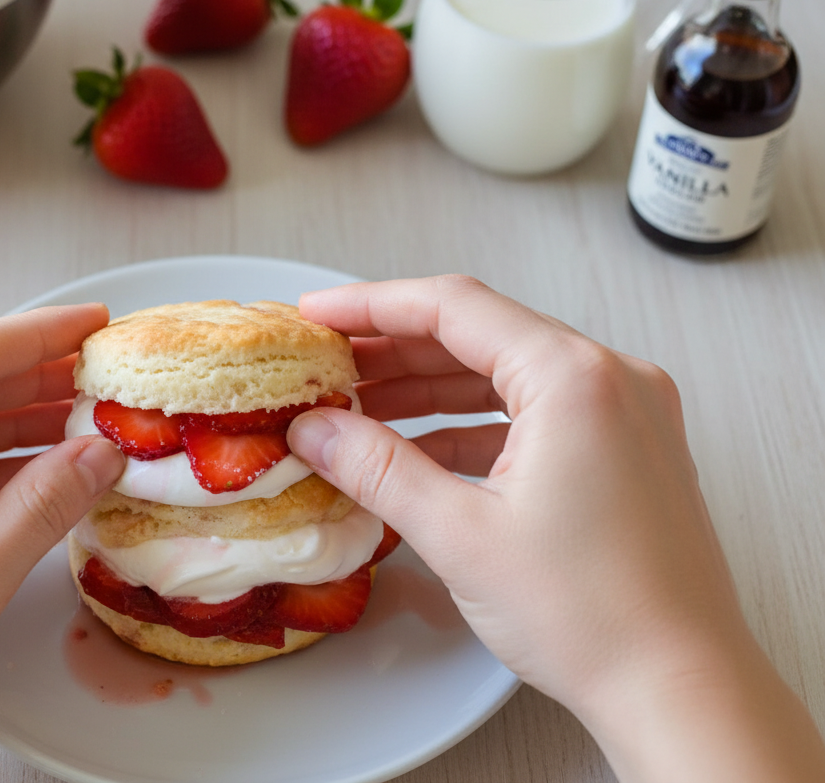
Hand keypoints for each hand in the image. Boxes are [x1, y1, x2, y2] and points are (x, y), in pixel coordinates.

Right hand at [287, 276, 824, 782]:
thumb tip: (315, 429)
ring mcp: (625, 414)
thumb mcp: (460, 535)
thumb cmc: (595, 618)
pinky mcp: (626, 451)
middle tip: (328, 363)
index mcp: (574, 379)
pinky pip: (535, 413)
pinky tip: (420, 449)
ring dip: (431, 388)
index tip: (318, 313)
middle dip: (396, 349)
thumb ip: (376, 469)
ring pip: (506, 374)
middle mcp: (610, 380)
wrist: (679, 689)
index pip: (454, 307)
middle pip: (481, 334)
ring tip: (359, 406)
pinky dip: (473, 424)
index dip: (373, 305)